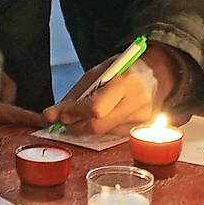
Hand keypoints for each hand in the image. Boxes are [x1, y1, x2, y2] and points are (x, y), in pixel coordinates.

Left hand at [46, 43, 176, 135]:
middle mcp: (138, 102)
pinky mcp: (141, 128)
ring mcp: (142, 118)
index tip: (62, 112)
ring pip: (104, 133)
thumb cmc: (121, 70)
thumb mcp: (96, 74)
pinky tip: (104, 115)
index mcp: (127, 81)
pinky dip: (101, 127)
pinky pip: (112, 134)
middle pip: (99, 126)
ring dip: (87, 127)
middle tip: (67, 119)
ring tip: (85, 113)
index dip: (75, 113)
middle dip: (77, 125)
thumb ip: (74, 96)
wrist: (153, 74)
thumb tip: (49, 116)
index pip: (96, 108)